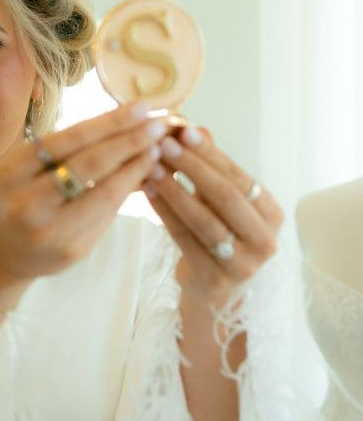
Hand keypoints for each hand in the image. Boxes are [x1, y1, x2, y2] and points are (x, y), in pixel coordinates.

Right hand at [0, 102, 166, 284]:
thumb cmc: (16, 197)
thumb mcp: (22, 168)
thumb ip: (63, 151)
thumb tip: (122, 125)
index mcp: (13, 172)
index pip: (70, 140)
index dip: (110, 122)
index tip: (142, 107)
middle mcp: (29, 203)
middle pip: (91, 165)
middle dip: (131, 142)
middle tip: (159, 126)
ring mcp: (51, 231)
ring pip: (105, 194)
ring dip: (136, 169)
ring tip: (156, 150)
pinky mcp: (71, 252)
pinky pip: (106, 217)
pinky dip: (124, 194)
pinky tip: (139, 178)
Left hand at [142, 125, 283, 302]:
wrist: (214, 292)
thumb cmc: (219, 236)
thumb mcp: (220, 203)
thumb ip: (212, 168)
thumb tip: (198, 128)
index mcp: (272, 215)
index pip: (240, 178)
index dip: (212, 154)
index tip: (185, 130)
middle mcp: (265, 240)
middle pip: (225, 197)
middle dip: (192, 167)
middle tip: (163, 144)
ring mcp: (242, 264)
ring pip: (203, 220)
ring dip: (174, 190)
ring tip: (150, 167)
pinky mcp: (214, 279)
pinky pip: (184, 239)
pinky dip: (164, 214)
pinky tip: (148, 193)